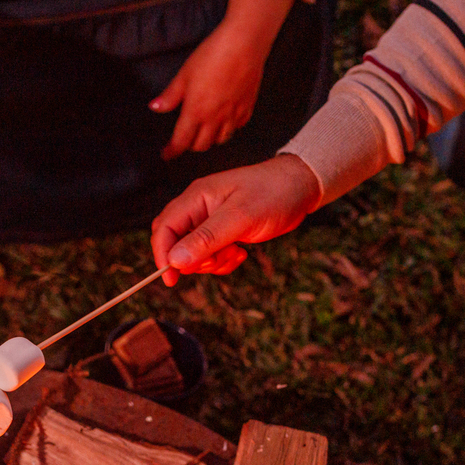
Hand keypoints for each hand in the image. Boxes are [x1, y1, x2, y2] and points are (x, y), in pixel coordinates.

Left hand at [149, 0, 293, 158]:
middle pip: (201, 145)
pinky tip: (226, 121)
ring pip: (221, 140)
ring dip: (210, 139)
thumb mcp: (184, 75)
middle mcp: (215, 118)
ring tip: (204, 131)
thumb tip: (155, 107)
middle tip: (185, 138)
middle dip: (190, 145)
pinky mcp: (248, 106)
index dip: (172, 151)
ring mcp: (233, 114)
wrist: (244, 43)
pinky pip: (238, 127)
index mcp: (195, 112)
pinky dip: (229, 128)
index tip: (166, 154)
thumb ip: (170, 95)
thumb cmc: (212, 56)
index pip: (181, 142)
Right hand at [151, 154, 321, 285]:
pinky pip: (210, 254)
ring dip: (211, 262)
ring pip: (193, 252)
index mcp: (196, 198)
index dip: (163, 254)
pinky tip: (240, 253)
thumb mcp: (240, 218)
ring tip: (234, 253)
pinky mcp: (223, 231)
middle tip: (213, 261)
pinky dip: (222, 261)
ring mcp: (210, 220)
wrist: (301, 186)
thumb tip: (176, 260)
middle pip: (174, 242)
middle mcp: (198, 208)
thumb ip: (206, 239)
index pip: (164, 228)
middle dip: (190, 260)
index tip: (171, 278)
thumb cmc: (273, 193)